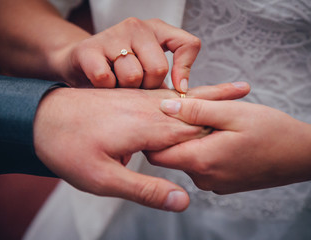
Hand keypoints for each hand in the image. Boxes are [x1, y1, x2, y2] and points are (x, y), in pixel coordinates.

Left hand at [33, 83, 249, 211]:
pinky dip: (180, 94)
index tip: (242, 132)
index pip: (193, 130)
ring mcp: (136, 99)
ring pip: (178, 98)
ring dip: (203, 94)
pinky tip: (186, 96)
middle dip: (219, 102)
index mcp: (146, 128)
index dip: (218, 131)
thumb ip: (145, 189)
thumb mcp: (103, 180)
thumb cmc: (68, 149)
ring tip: (227, 88)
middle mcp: (145, 109)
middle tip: (244, 92)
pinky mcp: (127, 96)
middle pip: (191, 108)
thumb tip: (183, 200)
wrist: (41, 117)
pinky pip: (160, 95)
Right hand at [65, 17, 200, 90]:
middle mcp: (136, 26)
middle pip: (158, 68)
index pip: (188, 44)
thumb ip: (165, 79)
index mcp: (156, 30)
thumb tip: (182, 95)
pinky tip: (102, 85)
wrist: (78, 63)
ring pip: (132, 76)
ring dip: (125, 90)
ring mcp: (112, 35)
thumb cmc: (119, 70)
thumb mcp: (147, 69)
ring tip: (118, 84)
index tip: (178, 89)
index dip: (185, 71)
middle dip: (148, 87)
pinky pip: (106, 79)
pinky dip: (106, 89)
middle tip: (135, 87)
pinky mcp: (89, 48)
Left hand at [147, 98, 310, 193]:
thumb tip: (164, 107)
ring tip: (209, 120)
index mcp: (201, 161)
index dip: (152, 135)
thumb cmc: (272, 132)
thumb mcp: (233, 113)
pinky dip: (203, 148)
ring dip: (191, 140)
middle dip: (174, 133)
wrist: (302, 156)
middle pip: (171, 155)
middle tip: (189, 111)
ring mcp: (213, 183)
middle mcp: (202, 178)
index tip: (158, 117)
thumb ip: (196, 110)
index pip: (156, 155)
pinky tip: (219, 134)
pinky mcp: (221, 183)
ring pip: (187, 158)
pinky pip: (202, 164)